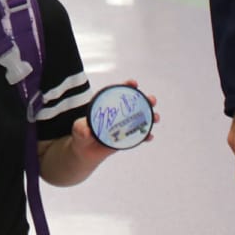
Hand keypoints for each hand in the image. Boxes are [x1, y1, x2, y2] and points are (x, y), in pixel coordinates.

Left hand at [40, 80, 159, 186]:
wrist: (85, 152)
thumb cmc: (81, 136)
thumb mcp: (78, 131)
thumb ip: (81, 129)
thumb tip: (87, 131)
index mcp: (106, 105)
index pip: (116, 92)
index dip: (126, 86)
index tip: (134, 83)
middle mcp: (117, 113)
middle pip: (133, 103)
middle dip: (144, 100)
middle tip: (152, 100)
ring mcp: (123, 124)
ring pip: (139, 118)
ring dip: (149, 116)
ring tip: (156, 118)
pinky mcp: (126, 137)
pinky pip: (138, 135)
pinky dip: (145, 135)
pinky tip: (150, 136)